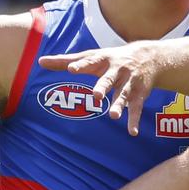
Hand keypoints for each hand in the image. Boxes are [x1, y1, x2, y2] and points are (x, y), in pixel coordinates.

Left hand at [38, 42, 160, 135]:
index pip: (89, 62)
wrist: (148, 57)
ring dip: (119, 105)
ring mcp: (128, 83)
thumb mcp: (90, 56)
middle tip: (96, 95)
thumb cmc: (110, 58)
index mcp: (102, 60)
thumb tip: (40, 61)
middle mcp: (116, 71)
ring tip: (113, 116)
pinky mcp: (139, 94)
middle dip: (103, 87)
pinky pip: (136, 108)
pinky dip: (134, 120)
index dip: (80, 65)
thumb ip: (65, 60)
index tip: (71, 69)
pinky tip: (132, 132)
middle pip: (108, 79)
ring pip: (123, 94)